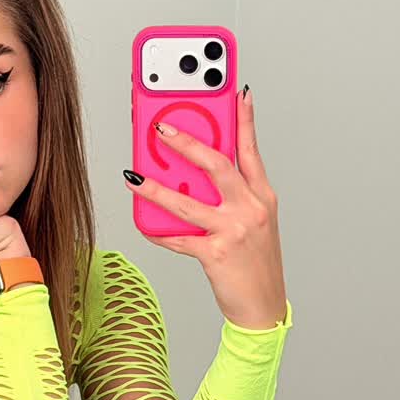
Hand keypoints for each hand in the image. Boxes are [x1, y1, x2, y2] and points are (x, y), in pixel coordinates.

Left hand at [129, 92, 287, 328]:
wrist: (265, 307)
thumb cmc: (256, 264)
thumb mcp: (255, 223)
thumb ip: (232, 196)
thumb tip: (194, 176)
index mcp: (262, 196)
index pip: (251, 149)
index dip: (244, 119)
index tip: (237, 91)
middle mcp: (251, 208)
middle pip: (216, 164)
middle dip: (186, 142)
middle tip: (161, 127)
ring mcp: (234, 230)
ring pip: (188, 201)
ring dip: (156, 187)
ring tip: (134, 175)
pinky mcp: (215, 254)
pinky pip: (179, 237)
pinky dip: (158, 231)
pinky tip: (144, 224)